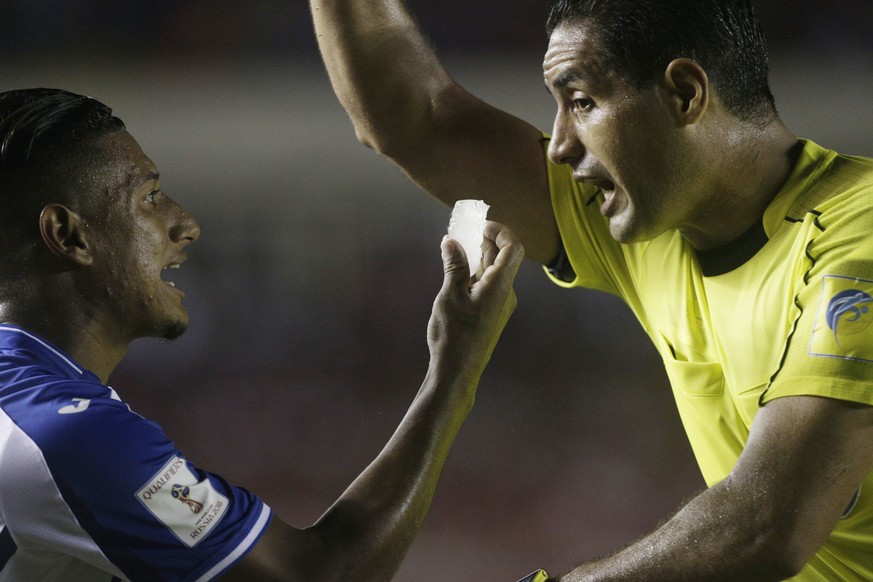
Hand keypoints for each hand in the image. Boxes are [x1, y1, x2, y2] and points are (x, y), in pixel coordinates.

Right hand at [427, 221, 523, 386]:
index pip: (513, 248)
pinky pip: (488, 286)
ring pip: (493, 272)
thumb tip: (451, 240)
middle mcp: (506, 294)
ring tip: (455, 250)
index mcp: (500, 286)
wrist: (458, 372)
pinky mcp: (491, 314)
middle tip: (461, 232)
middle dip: (483, 241)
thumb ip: (454, 265)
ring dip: (477, 257)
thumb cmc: (454, 334)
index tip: (479, 225)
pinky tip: (457, 275)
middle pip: (502, 258)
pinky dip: (475, 274)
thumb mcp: (450, 295)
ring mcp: (500, 305)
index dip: (499, 231)